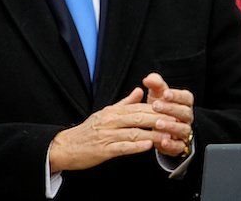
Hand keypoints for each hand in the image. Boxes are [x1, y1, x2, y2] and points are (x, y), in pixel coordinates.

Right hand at [47, 88, 167, 171]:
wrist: (65, 147)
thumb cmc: (88, 130)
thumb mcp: (106, 112)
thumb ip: (125, 103)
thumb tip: (140, 90)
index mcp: (113, 112)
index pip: (138, 108)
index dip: (157, 109)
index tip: (172, 111)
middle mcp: (110, 121)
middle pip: (138, 118)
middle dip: (159, 119)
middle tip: (175, 122)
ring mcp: (107, 135)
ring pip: (133, 133)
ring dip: (152, 134)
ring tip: (167, 136)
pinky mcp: (103, 150)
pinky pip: (122, 147)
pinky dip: (136, 146)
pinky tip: (148, 146)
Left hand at [143, 72, 194, 156]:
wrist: (161, 129)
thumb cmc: (160, 109)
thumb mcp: (157, 95)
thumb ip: (155, 85)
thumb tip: (148, 79)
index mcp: (184, 103)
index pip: (186, 98)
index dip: (176, 95)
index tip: (165, 93)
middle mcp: (187, 117)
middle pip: (185, 112)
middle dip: (171, 109)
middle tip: (155, 106)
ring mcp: (184, 132)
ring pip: (183, 129)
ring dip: (170, 126)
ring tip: (157, 123)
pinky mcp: (179, 146)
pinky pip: (179, 146)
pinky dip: (171, 144)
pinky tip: (162, 141)